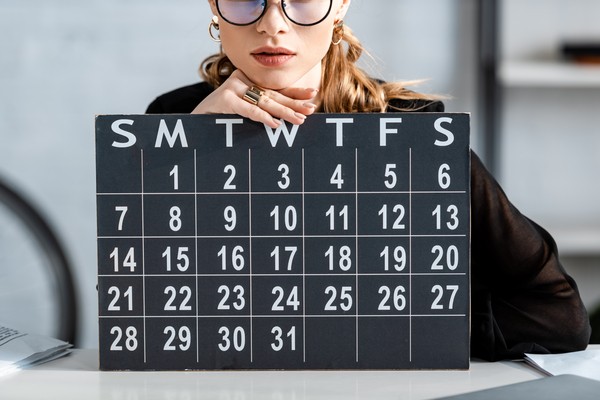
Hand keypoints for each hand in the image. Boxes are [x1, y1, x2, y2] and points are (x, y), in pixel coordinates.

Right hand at [191, 70, 317, 127]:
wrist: (194, 122)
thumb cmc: (220, 119)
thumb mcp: (243, 114)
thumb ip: (261, 111)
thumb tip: (286, 119)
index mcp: (249, 82)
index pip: (276, 88)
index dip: (294, 93)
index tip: (312, 96)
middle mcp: (242, 80)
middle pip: (273, 94)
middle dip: (294, 103)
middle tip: (310, 109)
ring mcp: (233, 87)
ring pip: (265, 101)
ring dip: (284, 112)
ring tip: (299, 119)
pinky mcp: (225, 99)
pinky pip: (249, 109)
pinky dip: (263, 117)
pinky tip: (276, 124)